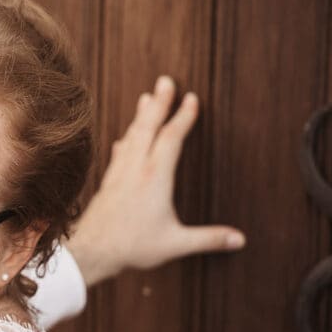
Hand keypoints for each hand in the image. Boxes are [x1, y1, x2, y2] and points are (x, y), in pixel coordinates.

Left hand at [68, 75, 244, 285]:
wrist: (91, 251)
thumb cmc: (131, 246)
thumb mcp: (175, 244)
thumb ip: (208, 239)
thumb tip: (239, 240)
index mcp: (154, 177)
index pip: (171, 137)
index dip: (183, 116)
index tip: (191, 98)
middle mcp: (135, 168)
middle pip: (148, 127)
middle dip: (159, 102)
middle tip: (165, 80)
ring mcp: (119, 174)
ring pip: (131, 136)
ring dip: (140, 116)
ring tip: (145, 98)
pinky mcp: (108, 183)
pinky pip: (119, 153)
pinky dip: (126, 140)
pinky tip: (124, 137)